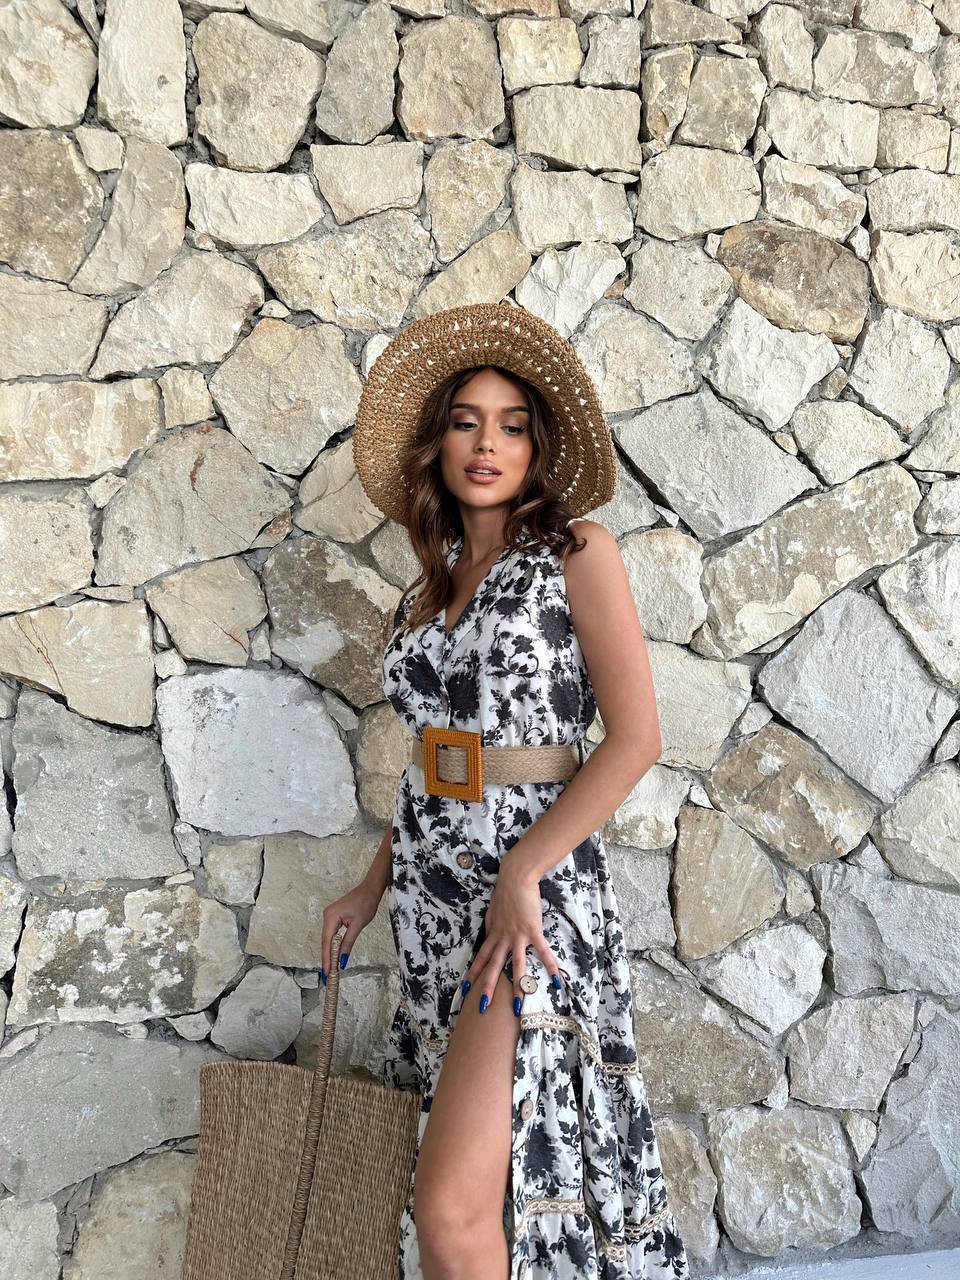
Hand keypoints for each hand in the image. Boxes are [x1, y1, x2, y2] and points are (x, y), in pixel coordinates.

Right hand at [320, 880, 382, 984]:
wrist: (370, 890)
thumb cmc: (366, 903)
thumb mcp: (358, 925)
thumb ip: (348, 943)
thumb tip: (341, 960)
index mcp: (331, 916)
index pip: (327, 942)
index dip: (326, 958)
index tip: (327, 972)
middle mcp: (327, 916)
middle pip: (325, 941)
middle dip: (327, 958)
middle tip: (328, 975)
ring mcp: (329, 916)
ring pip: (328, 938)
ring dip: (329, 953)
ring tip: (330, 969)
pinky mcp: (334, 917)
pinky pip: (331, 934)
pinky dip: (333, 945)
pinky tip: (333, 955)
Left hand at [462, 853, 561, 1015]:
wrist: (515, 877)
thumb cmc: (506, 891)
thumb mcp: (493, 911)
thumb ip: (492, 925)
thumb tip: (489, 934)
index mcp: (493, 934)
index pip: (480, 958)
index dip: (472, 974)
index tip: (464, 989)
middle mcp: (503, 938)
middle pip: (493, 967)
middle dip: (486, 988)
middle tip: (480, 1008)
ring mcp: (517, 936)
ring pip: (515, 965)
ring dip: (516, 987)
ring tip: (516, 1007)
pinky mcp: (532, 931)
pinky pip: (541, 952)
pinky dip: (549, 966)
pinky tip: (555, 981)